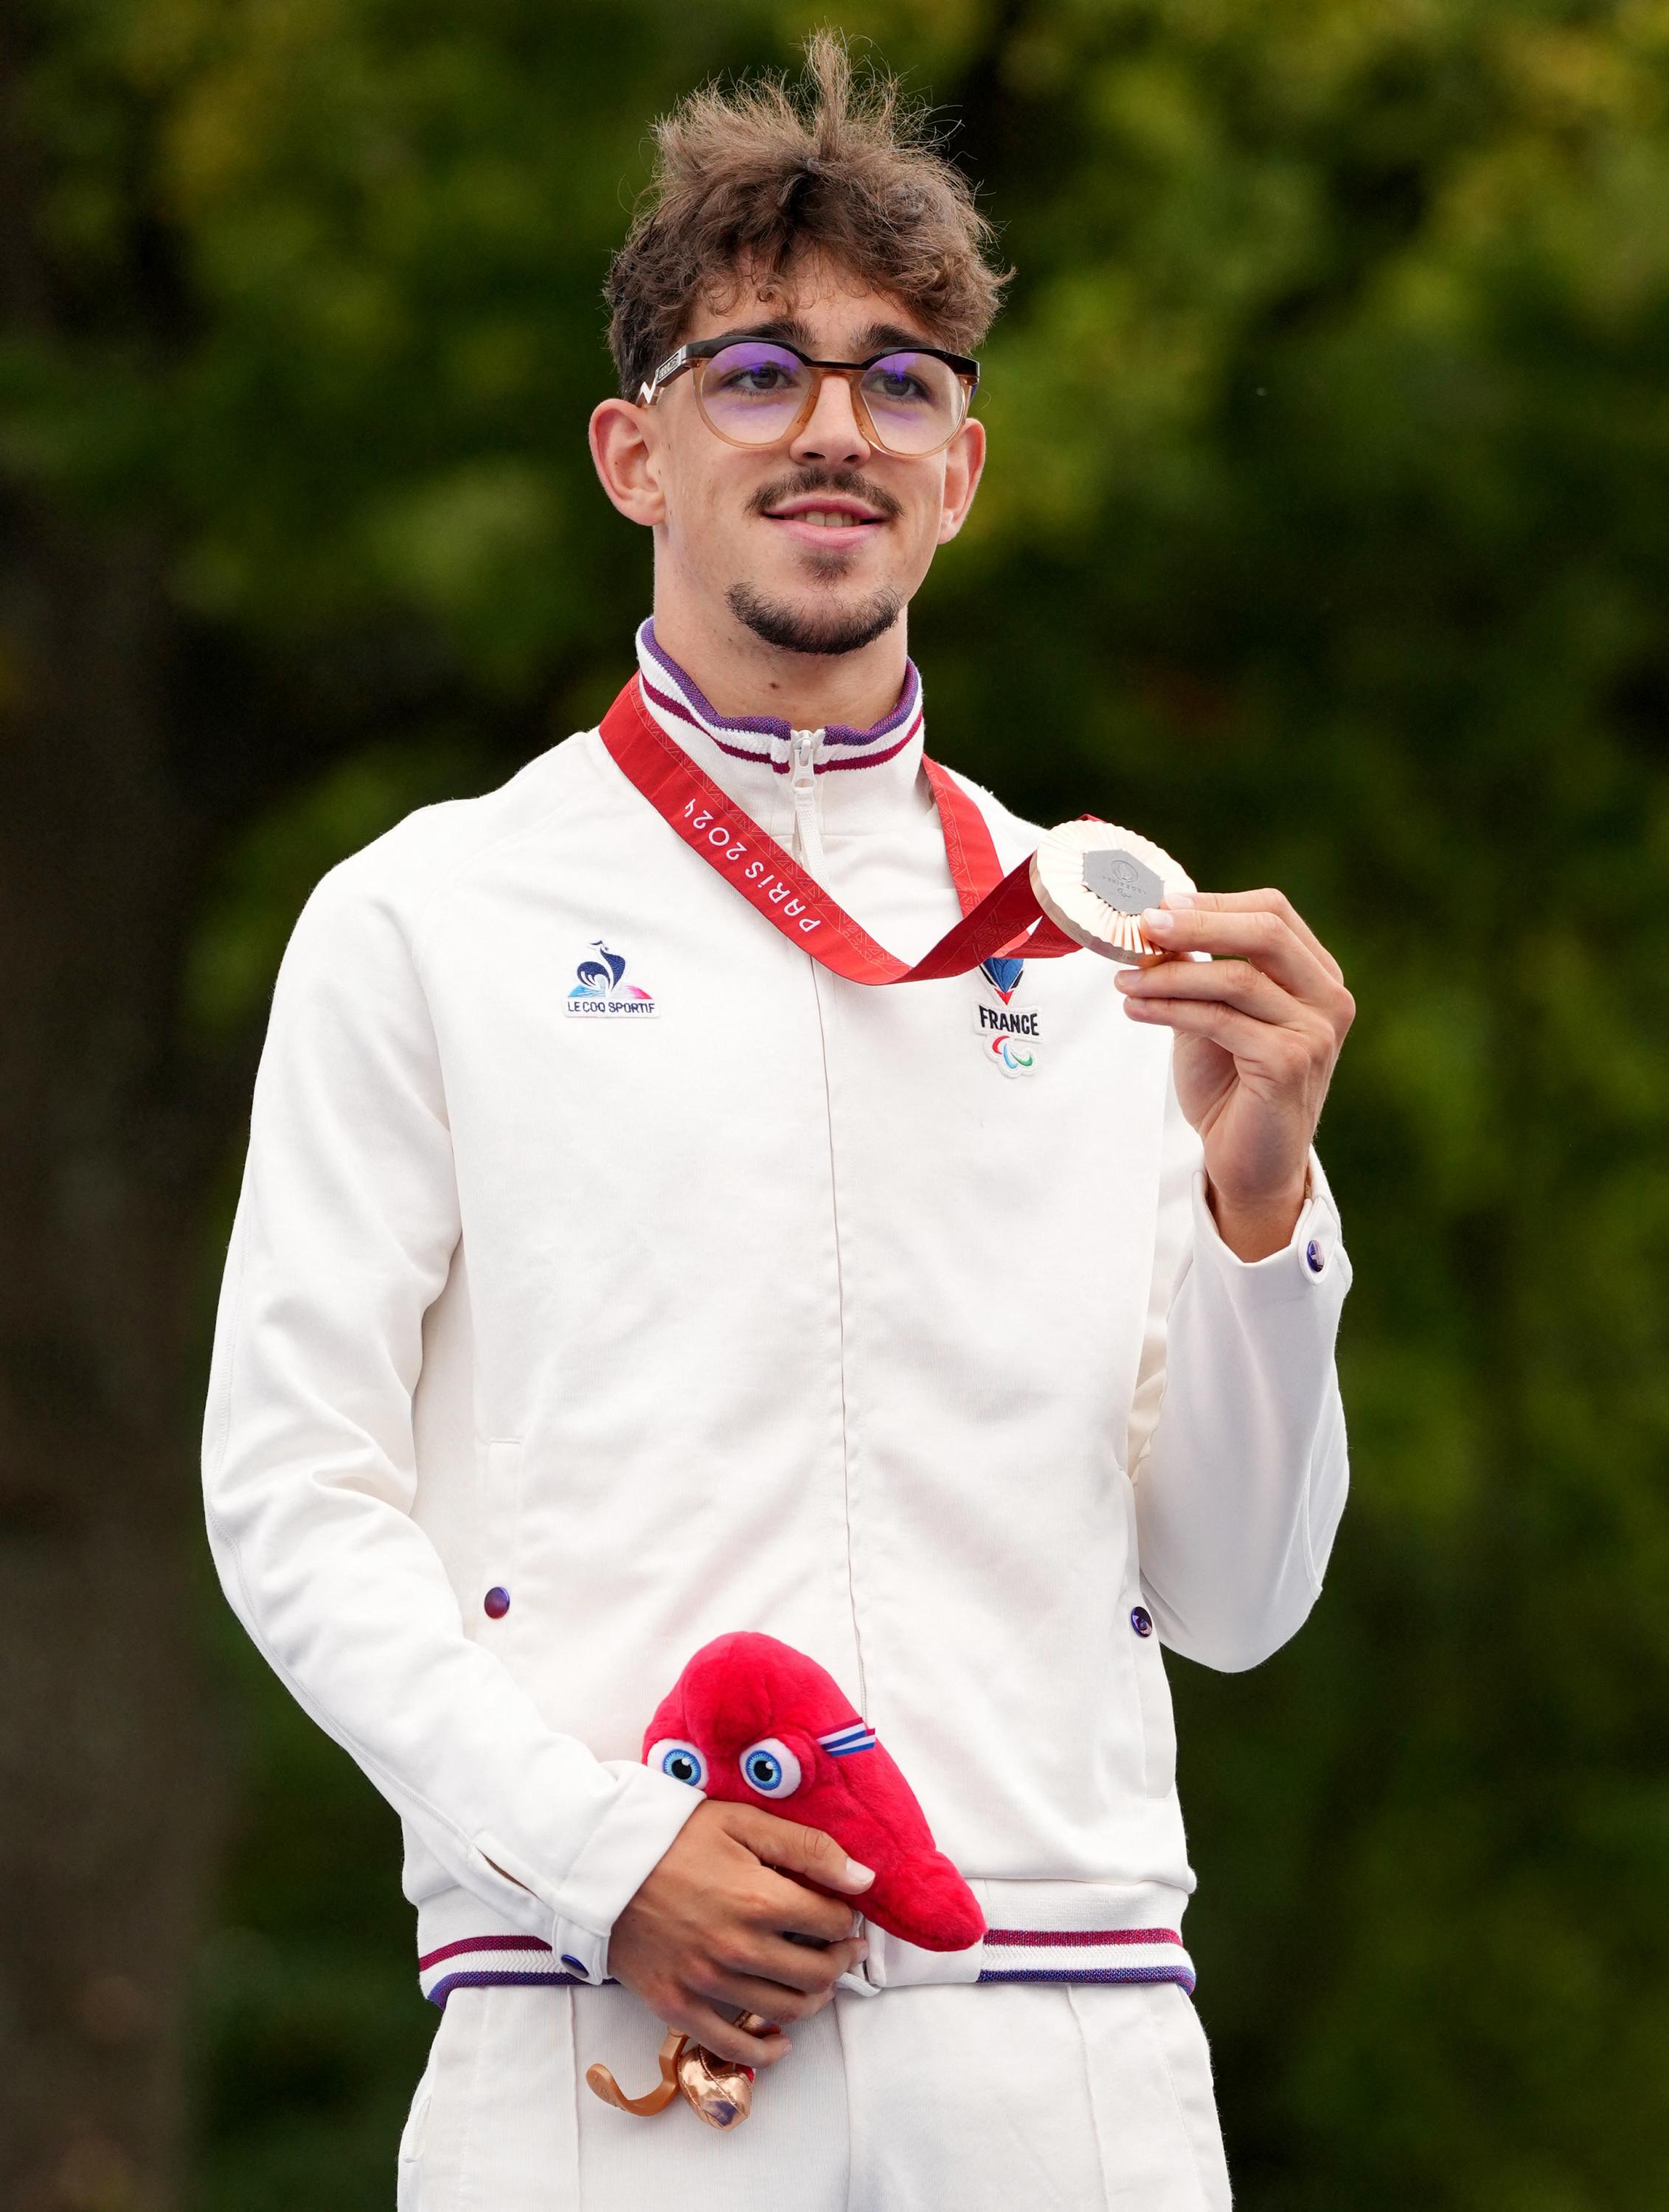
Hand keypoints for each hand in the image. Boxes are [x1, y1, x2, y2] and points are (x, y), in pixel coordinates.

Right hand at [608, 1799, 873, 2067]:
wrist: (601, 1864)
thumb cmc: (674, 1837)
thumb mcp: (742, 1822)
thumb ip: (807, 1848)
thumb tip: (864, 1880)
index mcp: (758, 1898)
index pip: (831, 1922)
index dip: (848, 1916)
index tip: (847, 1912)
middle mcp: (737, 1948)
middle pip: (816, 1972)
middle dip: (840, 1961)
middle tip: (844, 1949)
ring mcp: (705, 1982)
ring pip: (784, 2010)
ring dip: (814, 2000)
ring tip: (818, 1982)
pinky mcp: (677, 2005)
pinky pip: (732, 2045)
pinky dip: (766, 2049)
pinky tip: (782, 2040)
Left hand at [1115, 890, 1354, 1260]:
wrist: (1249, 1163)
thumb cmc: (1232, 1087)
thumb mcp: (1215, 1014)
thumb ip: (1200, 970)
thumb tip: (1156, 921)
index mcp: (1317, 977)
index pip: (1274, 913)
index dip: (1215, 903)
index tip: (1161, 906)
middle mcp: (1328, 999)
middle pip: (1265, 932)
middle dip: (1196, 922)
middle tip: (1142, 926)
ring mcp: (1315, 1032)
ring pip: (1237, 977)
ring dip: (1170, 974)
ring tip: (1124, 980)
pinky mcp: (1290, 1064)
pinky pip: (1220, 1020)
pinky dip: (1171, 1009)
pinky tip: (1136, 1010)